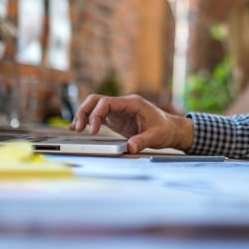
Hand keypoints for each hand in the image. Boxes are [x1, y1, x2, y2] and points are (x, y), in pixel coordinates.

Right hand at [70, 94, 193, 152]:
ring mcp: (118, 111)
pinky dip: (88, 121)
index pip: (107, 102)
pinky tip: (79, 129)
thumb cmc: (165, 129)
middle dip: (84, 111)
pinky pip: (98, 116)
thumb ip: (142, 141)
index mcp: (132, 103)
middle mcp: (123, 104)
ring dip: (84, 115)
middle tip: (79, 128)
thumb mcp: (156, 137)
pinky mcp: (116, 119)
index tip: (92, 130)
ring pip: (95, 107)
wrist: (171, 129)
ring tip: (76, 129)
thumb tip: (129, 148)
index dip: (96, 115)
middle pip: (96, 100)